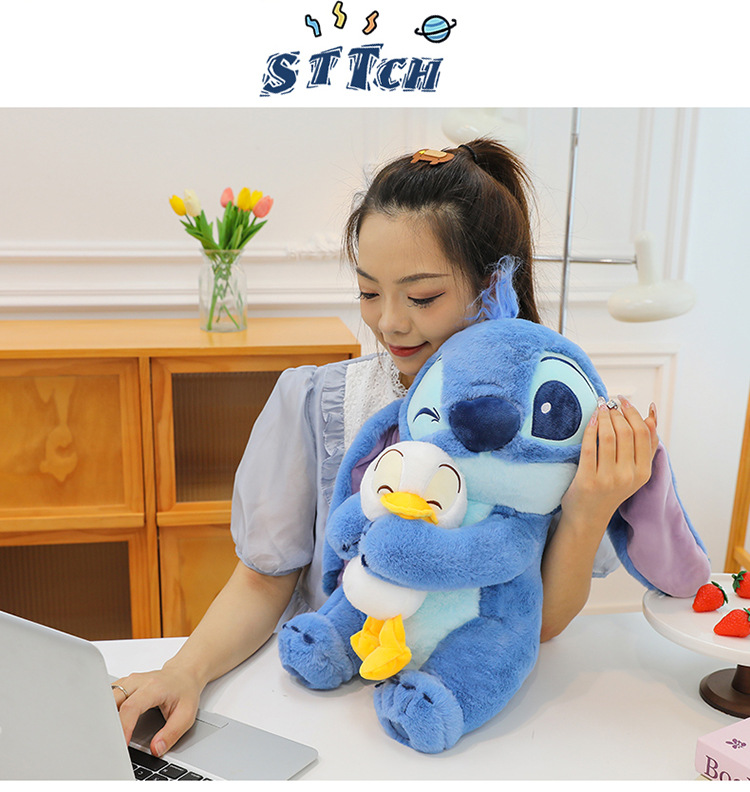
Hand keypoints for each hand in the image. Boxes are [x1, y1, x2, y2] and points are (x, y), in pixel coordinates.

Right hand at [113, 664, 202, 757]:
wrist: (184, 674)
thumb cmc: (185, 691)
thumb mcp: (186, 715)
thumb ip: (171, 733)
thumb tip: (157, 749)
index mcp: (154, 687)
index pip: (131, 707)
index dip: (123, 727)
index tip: (121, 744)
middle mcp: (138, 681)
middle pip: (113, 700)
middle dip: (108, 722)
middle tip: (110, 742)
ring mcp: (129, 681)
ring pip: (107, 697)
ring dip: (104, 715)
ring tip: (108, 734)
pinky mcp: (123, 684)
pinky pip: (108, 696)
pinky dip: (105, 710)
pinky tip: (108, 722)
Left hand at [561, 396, 657, 527]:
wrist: (589, 517)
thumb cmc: (610, 489)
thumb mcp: (633, 471)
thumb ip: (643, 446)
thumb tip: (651, 414)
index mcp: (643, 472)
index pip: (644, 434)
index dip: (633, 413)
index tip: (623, 401)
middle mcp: (629, 476)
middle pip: (627, 433)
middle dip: (617, 413)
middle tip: (608, 403)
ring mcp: (608, 479)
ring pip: (608, 437)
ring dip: (603, 417)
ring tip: (599, 409)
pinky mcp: (588, 480)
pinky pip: (589, 447)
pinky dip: (589, 430)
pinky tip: (589, 421)